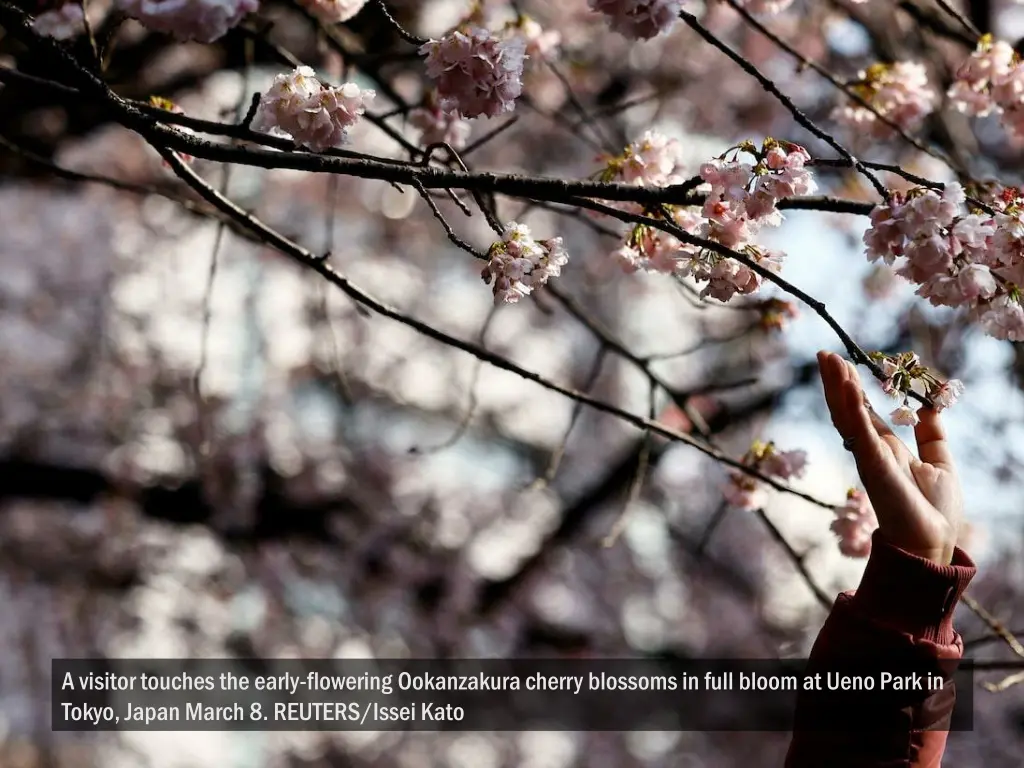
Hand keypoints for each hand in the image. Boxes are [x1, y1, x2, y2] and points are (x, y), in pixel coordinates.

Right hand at [817, 351, 962, 565]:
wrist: (932, 545)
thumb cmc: (935, 513)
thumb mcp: (940, 463)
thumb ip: (932, 435)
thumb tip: (932, 406)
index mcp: (886, 449)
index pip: (864, 412)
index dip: (852, 387)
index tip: (843, 363)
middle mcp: (871, 450)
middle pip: (848, 408)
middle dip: (836, 381)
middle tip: (825, 354)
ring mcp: (869, 457)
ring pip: (847, 415)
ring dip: (837, 387)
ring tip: (828, 360)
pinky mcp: (873, 465)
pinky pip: (860, 432)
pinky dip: (853, 408)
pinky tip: (848, 386)